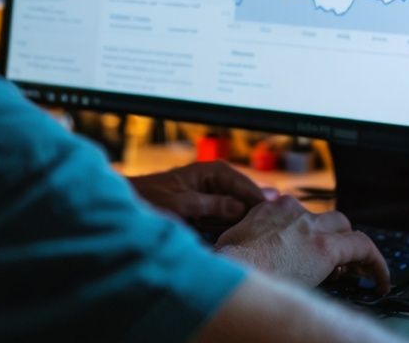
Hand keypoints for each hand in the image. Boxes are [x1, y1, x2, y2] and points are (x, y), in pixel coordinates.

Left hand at [128, 161, 265, 225]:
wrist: (131, 203)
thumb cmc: (151, 198)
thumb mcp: (181, 203)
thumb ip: (211, 205)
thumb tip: (241, 209)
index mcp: (214, 171)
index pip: (245, 186)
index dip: (259, 202)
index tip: (275, 216)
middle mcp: (219, 181)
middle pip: (247, 198)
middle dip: (258, 212)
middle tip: (276, 228)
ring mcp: (216, 197)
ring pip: (241, 211)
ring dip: (248, 222)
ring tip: (267, 234)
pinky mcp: (211, 212)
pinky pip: (229, 220)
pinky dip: (235, 228)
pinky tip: (246, 237)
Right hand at [214, 196, 390, 294]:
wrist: (230, 273)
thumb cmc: (226, 265)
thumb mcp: (232, 242)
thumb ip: (248, 237)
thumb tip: (250, 250)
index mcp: (269, 209)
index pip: (299, 214)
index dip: (309, 234)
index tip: (308, 252)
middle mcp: (292, 211)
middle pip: (326, 218)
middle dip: (334, 238)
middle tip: (337, 264)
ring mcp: (310, 227)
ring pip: (345, 228)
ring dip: (352, 249)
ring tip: (360, 271)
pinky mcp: (325, 247)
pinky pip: (363, 247)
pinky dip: (376, 263)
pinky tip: (381, 281)